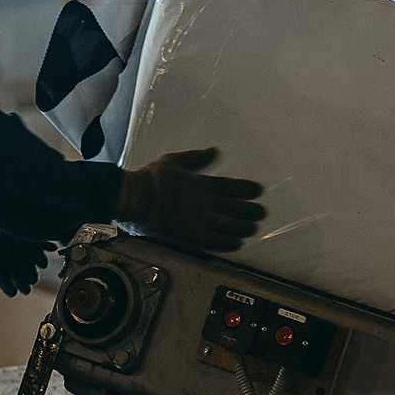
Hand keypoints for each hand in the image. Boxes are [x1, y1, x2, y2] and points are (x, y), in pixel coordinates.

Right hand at [117, 147, 264, 251]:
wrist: (133, 197)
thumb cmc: (149, 179)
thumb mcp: (174, 160)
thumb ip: (196, 157)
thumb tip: (214, 151)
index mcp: (199, 182)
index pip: (229, 186)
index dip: (246, 189)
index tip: (258, 191)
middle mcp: (202, 201)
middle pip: (233, 207)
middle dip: (249, 210)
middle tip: (261, 213)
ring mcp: (196, 218)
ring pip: (227, 224)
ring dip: (242, 226)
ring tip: (253, 228)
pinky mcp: (188, 234)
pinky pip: (213, 240)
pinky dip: (226, 242)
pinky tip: (236, 243)